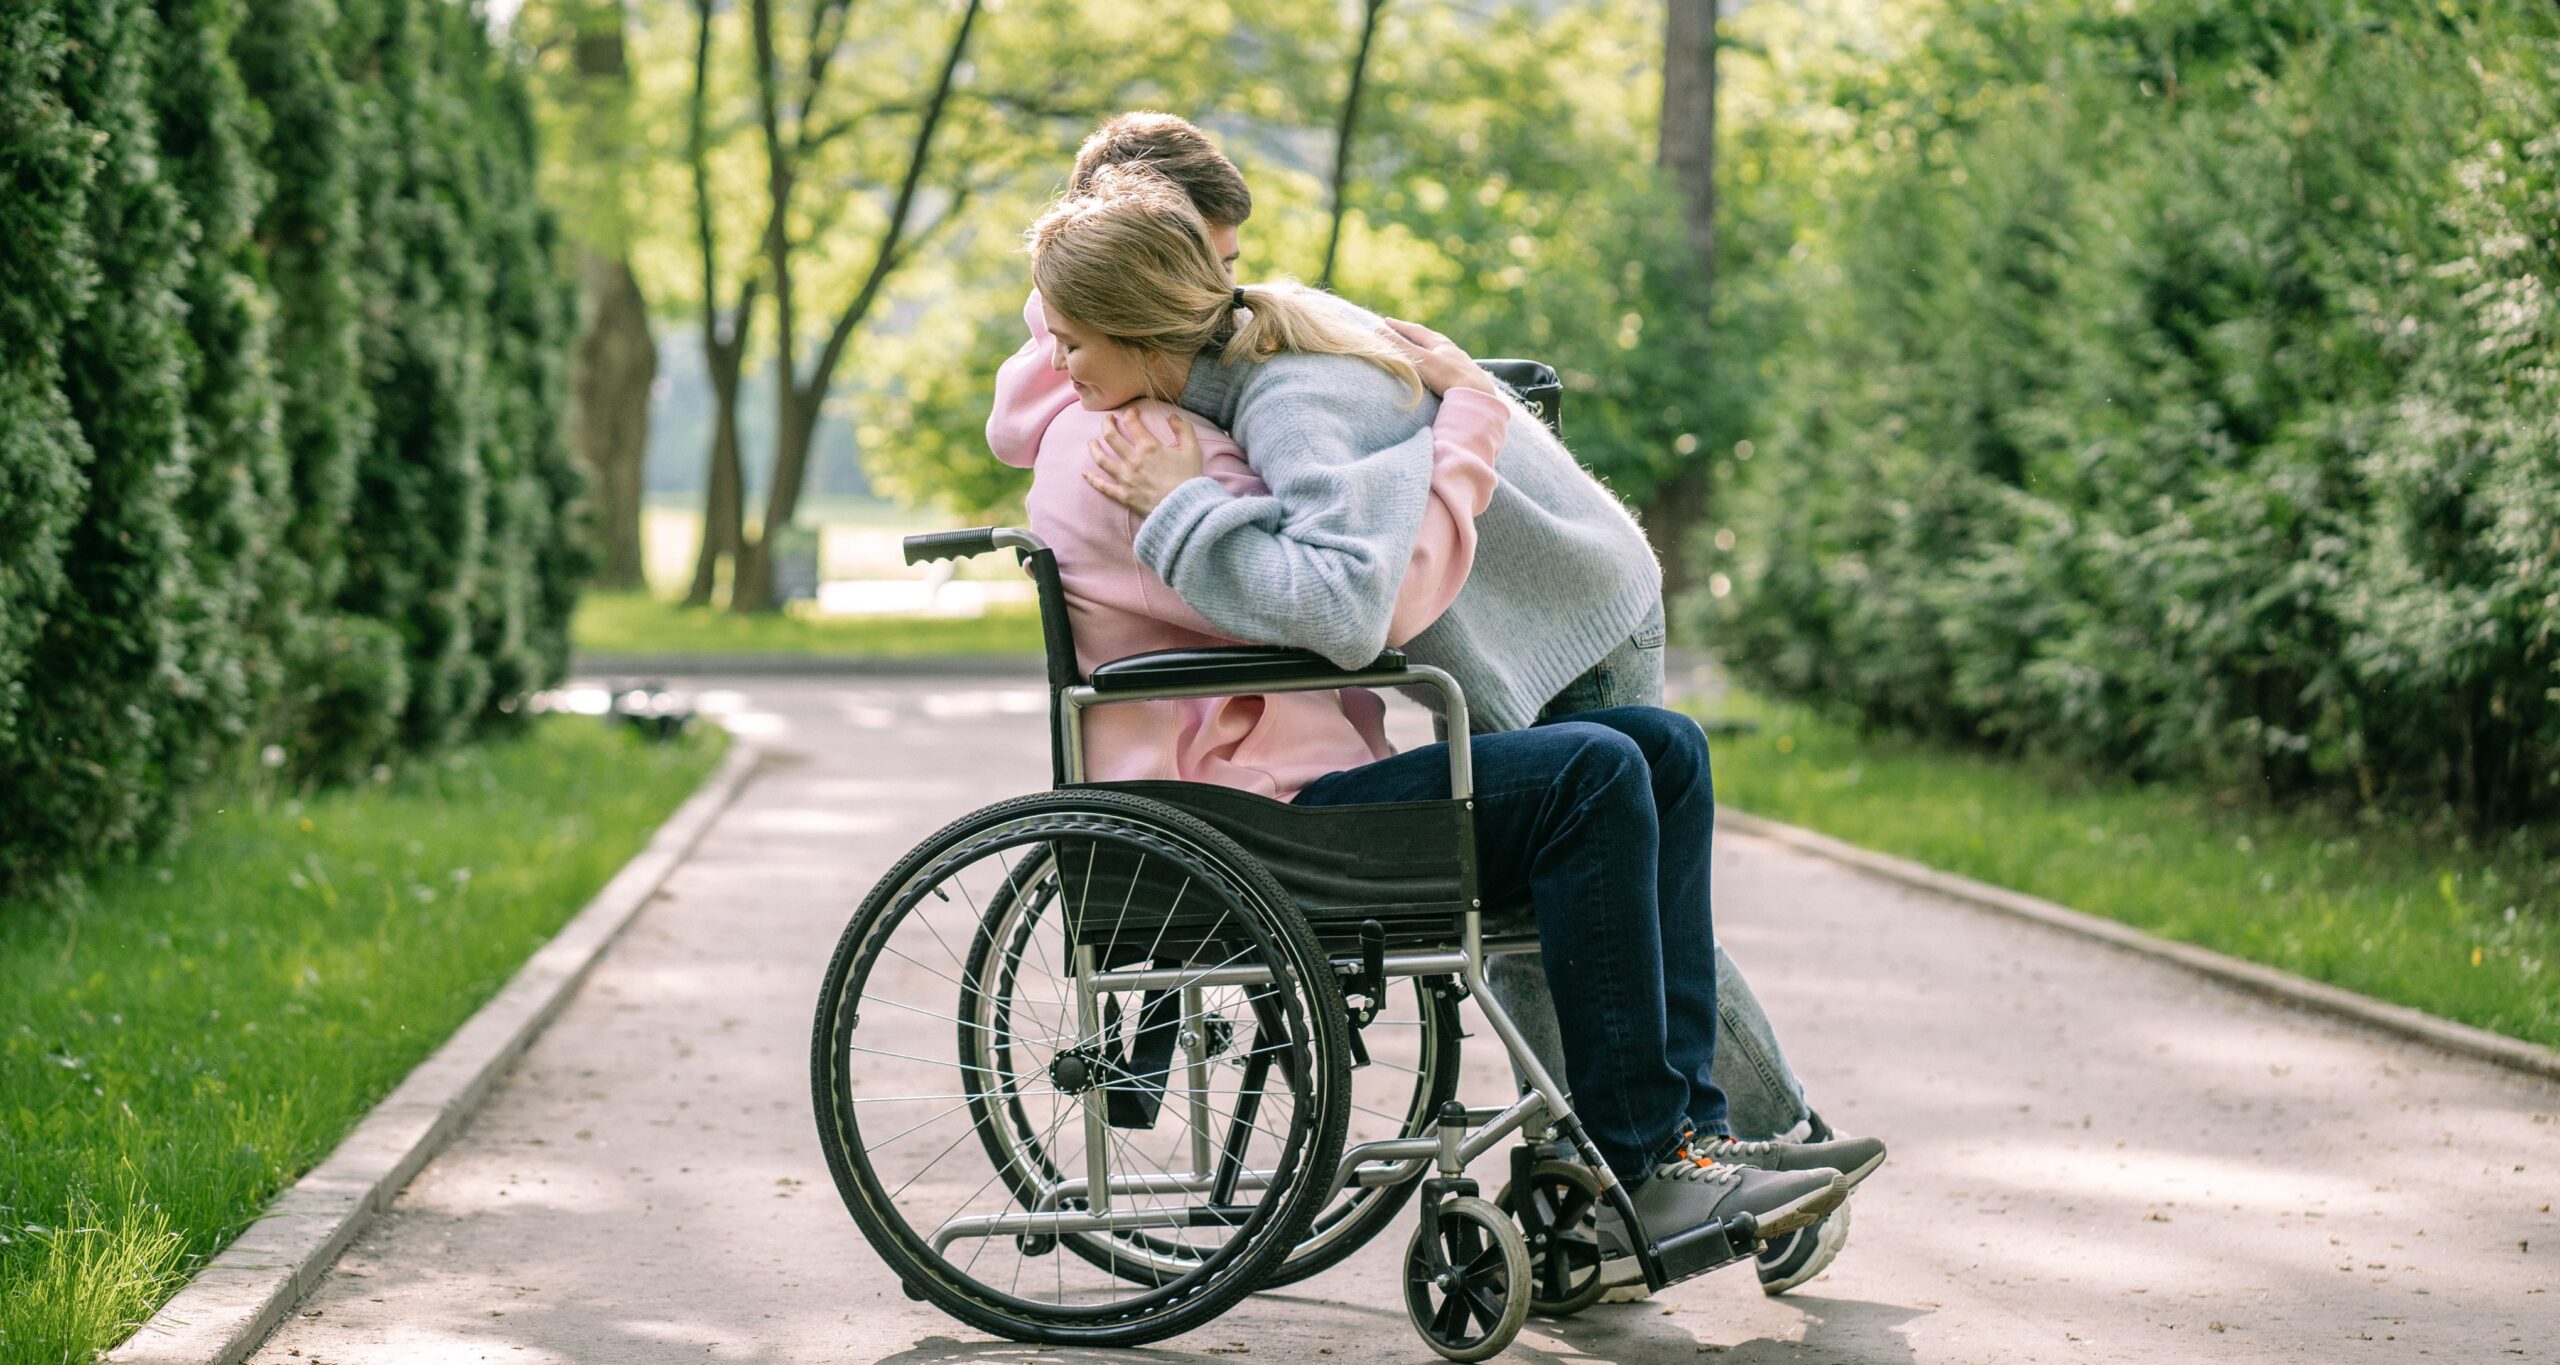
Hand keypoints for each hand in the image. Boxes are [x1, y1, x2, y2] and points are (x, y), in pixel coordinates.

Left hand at [1084, 409, 1204, 516]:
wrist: (1185, 509)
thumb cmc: (1189, 479)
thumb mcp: (1192, 450)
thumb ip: (1184, 429)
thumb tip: (1172, 416)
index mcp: (1149, 446)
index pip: (1132, 422)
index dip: (1130, 414)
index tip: (1131, 412)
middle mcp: (1133, 459)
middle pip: (1111, 436)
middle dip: (1106, 423)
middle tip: (1107, 420)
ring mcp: (1125, 478)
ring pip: (1101, 459)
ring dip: (1093, 448)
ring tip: (1091, 442)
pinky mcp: (1123, 495)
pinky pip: (1102, 486)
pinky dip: (1092, 479)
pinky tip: (1085, 473)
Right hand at [1378, 317, 1499, 397]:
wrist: (1476, 394)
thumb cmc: (1446, 376)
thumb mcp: (1419, 360)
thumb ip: (1400, 346)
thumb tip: (1377, 331)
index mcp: (1439, 343)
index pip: (1415, 331)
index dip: (1399, 326)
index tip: (1386, 321)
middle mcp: (1452, 349)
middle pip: (1431, 338)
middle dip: (1416, 334)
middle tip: (1405, 330)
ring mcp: (1461, 363)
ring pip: (1443, 351)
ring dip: (1431, 348)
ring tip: (1425, 347)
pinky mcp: (1467, 377)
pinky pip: (1451, 365)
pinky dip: (1441, 362)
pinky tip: (1443, 368)